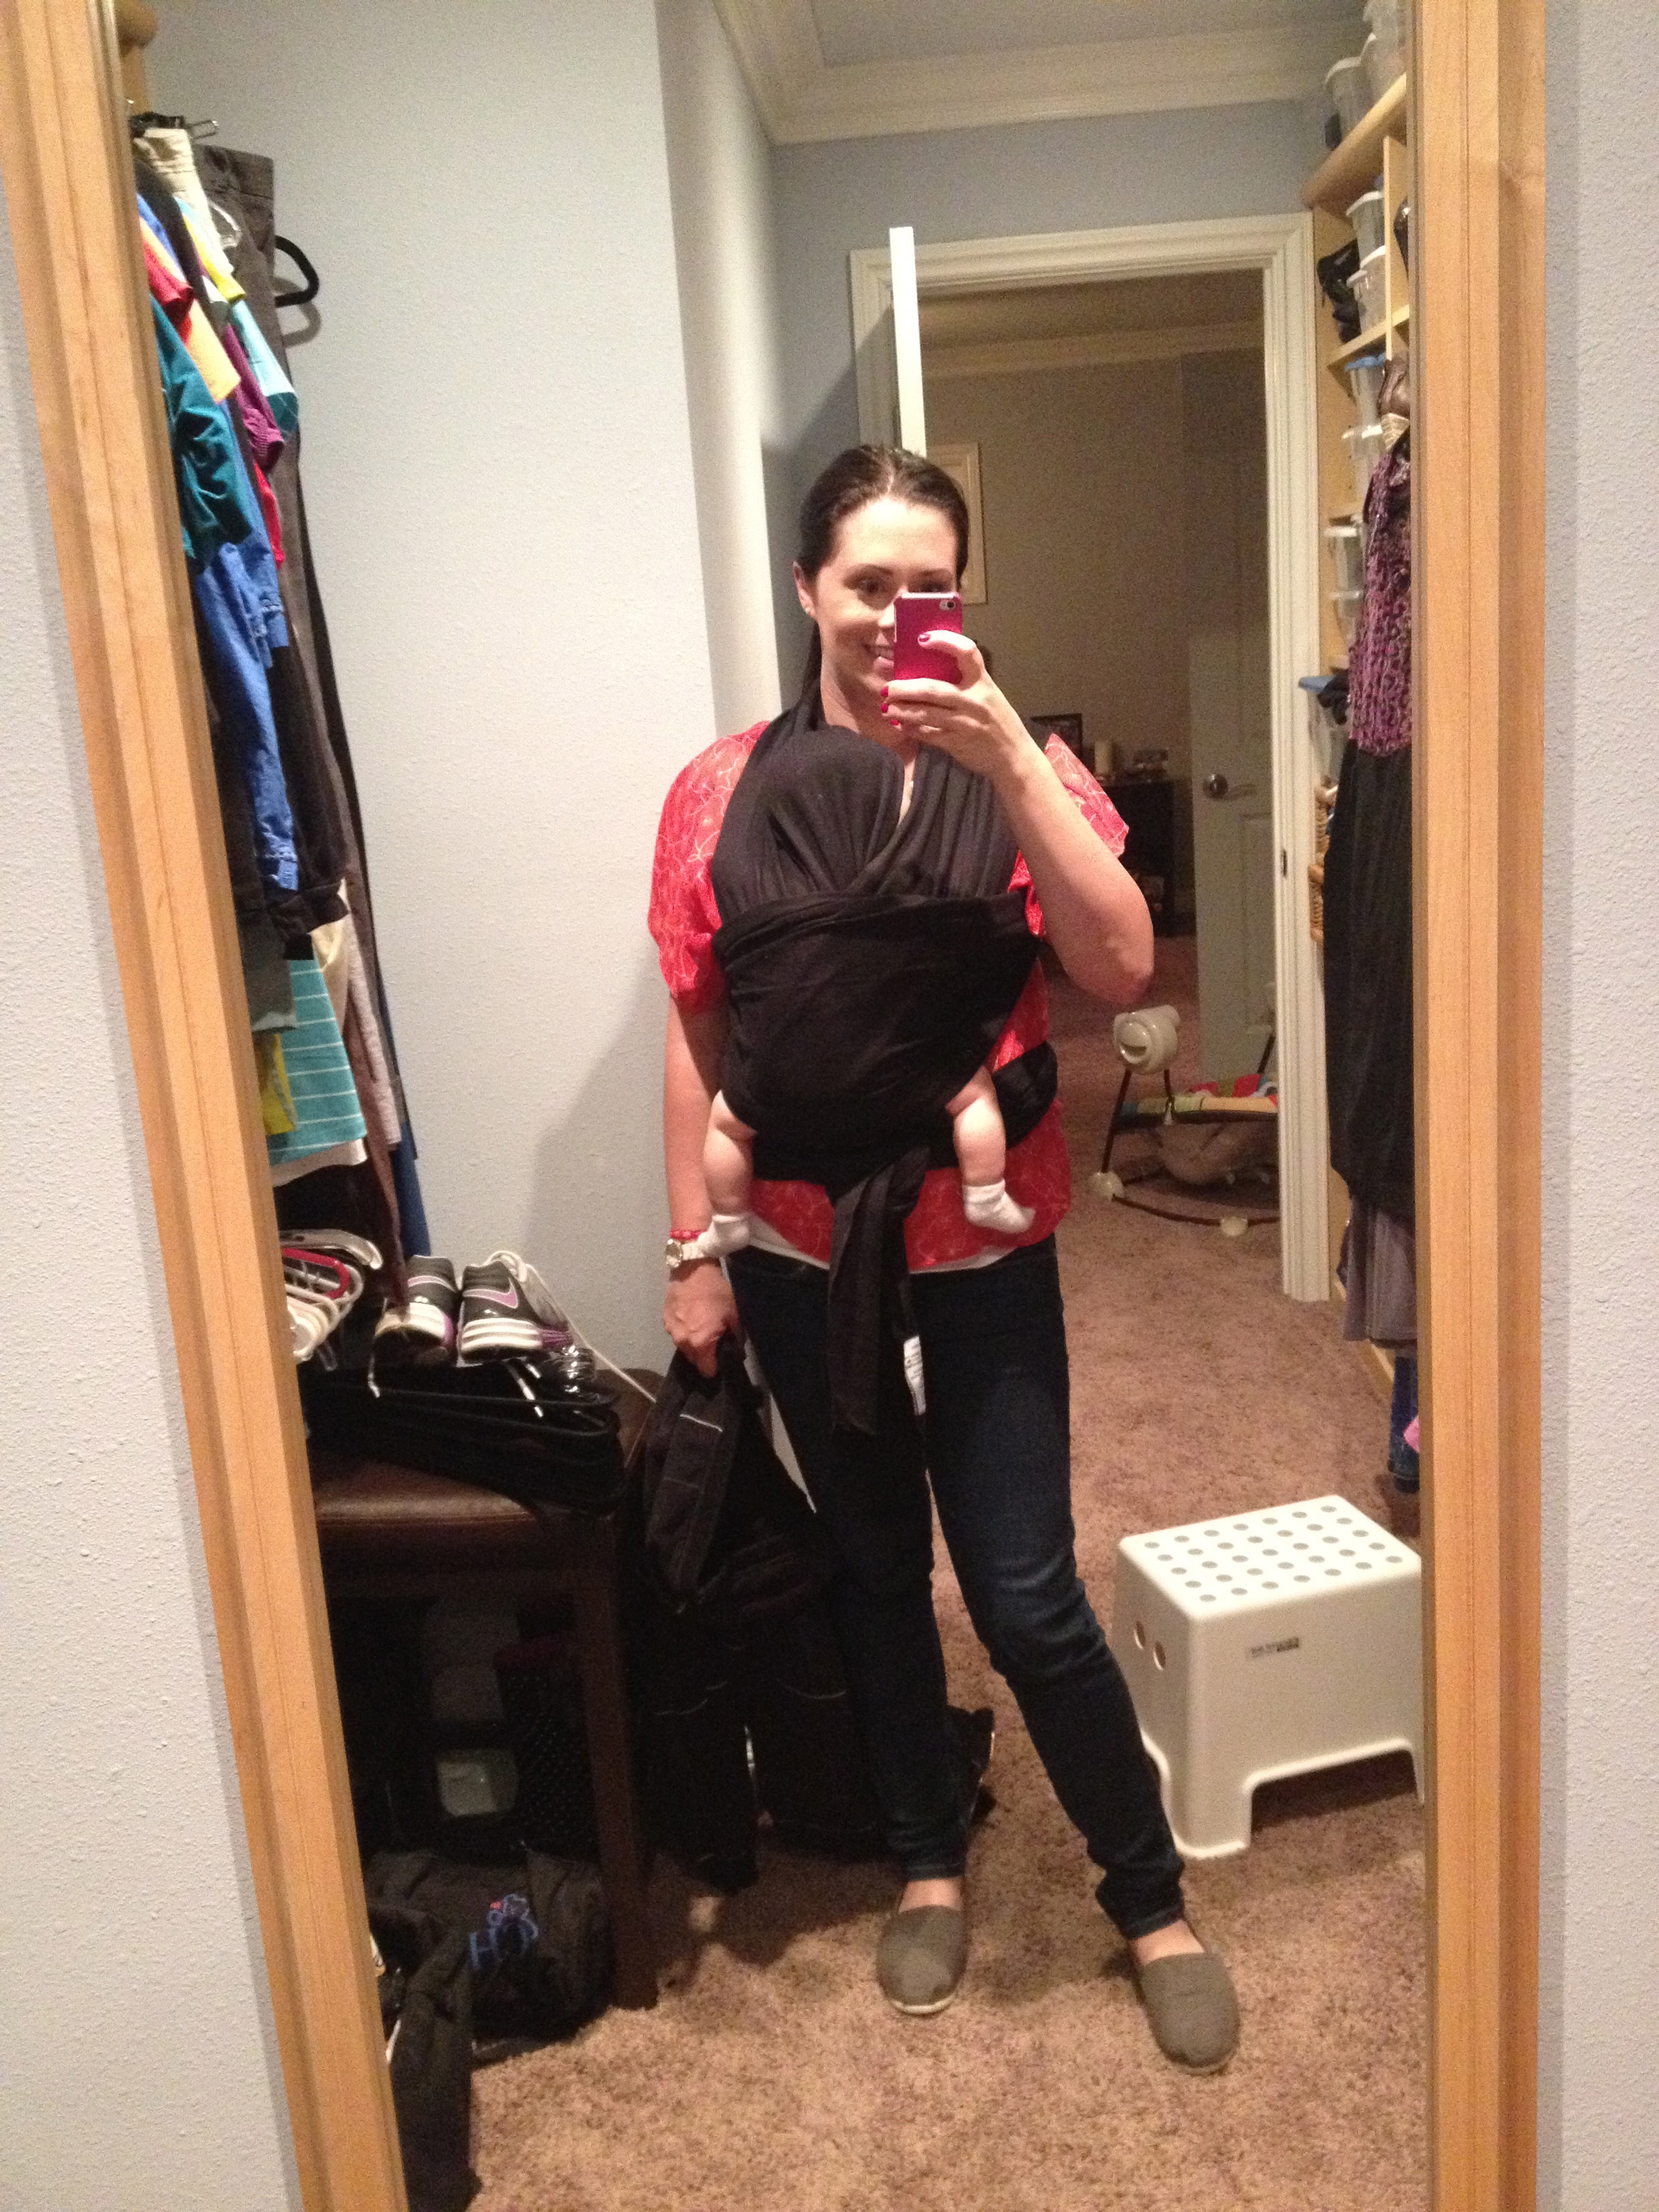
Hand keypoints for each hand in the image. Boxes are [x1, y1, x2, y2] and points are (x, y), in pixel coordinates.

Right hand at [663, 1256, 740, 1376]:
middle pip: (694, 1361)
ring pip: (684, 1347)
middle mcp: (683, 1342)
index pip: (707, 1370)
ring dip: (693, 1343)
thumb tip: (736, 1350)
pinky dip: (684, 1331)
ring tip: (702, 1328)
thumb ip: (735, 1337)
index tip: (722, 1360)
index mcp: (700, 1343)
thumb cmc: (715, 1292)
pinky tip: (691, 1318)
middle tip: (714, 1343)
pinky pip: (677, 1334)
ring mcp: (671, 1331)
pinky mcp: (665, 1320)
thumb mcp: (733, 1314)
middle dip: (704, 1356)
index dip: (716, 1368)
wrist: (692, 1269)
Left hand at [883, 631, 1029, 782]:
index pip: (967, 652)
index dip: (945, 641)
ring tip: (886, 707)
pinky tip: (900, 725)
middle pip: (933, 689)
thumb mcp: (987, 695)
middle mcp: (974, 700)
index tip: (922, 638)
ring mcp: (965, 723)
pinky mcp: (957, 743)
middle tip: (887, 687)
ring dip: (902, 710)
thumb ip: (965, 682)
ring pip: (925, 713)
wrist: (1014, 757)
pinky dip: (911, 729)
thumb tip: (927, 668)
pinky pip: (928, 734)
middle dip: (905, 688)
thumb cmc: (997, 721)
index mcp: (983, 682)